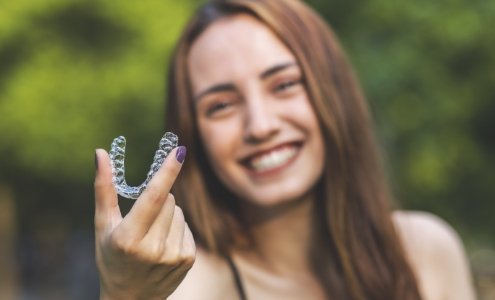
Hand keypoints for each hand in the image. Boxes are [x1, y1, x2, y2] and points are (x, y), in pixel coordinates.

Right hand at [94, 146, 194, 299]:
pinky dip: (176, 229)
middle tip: (142, 219)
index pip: (153, 197)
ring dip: (167, 215)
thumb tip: (101, 153)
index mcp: (128, 238)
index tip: (179, 151)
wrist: (130, 299)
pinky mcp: (188, 259)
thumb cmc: (111, 257)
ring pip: (179, 212)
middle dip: (158, 199)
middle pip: (168, 200)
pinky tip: (163, 244)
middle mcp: (153, 249)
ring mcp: (173, 256)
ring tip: (151, 235)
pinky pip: (186, 226)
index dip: (167, 171)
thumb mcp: (103, 226)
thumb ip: (104, 188)